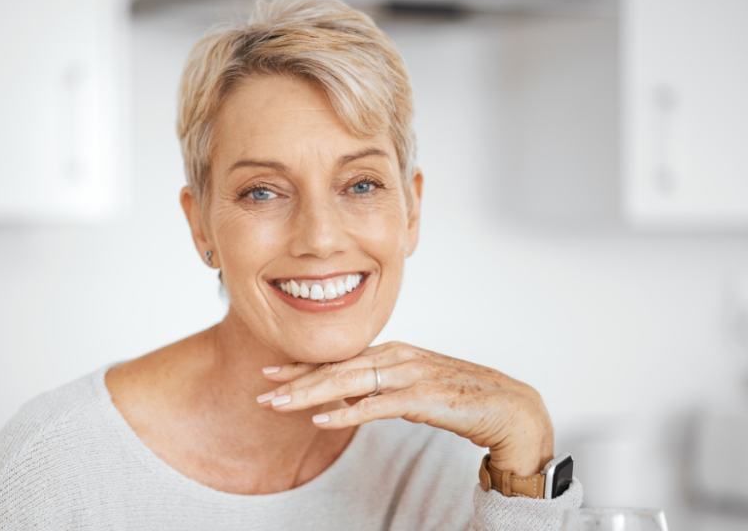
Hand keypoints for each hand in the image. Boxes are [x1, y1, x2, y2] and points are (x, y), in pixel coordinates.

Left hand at [257, 341, 553, 475]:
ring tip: (278, 403)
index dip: (303, 366)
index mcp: (393, 353)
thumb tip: (348, 397)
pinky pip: (376, 406)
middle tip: (262, 388)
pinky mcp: (423, 398)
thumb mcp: (412, 390)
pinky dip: (346, 413)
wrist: (512, 410)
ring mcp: (409, 375)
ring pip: (347, 383)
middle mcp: (397, 358)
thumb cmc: (462, 399)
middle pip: (335, 368)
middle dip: (296, 380)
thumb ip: (380, 390)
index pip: (339, 359)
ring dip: (309, 394)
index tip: (272, 371)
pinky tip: (321, 420)